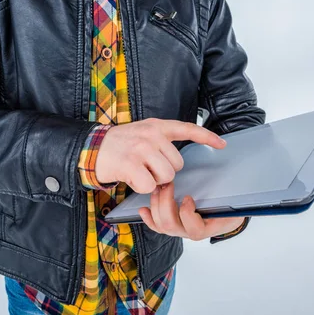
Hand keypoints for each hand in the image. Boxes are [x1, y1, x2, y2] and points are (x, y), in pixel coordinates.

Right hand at [94, 118, 225, 193]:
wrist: (91, 148)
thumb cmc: (119, 145)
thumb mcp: (141, 133)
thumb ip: (160, 141)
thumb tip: (177, 164)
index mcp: (156, 126)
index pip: (187, 128)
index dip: (206, 137)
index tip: (222, 144)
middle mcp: (151, 135)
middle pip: (177, 165)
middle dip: (164, 172)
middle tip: (146, 167)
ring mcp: (141, 149)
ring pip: (166, 177)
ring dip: (153, 181)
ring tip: (138, 172)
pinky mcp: (131, 165)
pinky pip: (149, 186)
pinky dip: (141, 188)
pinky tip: (130, 178)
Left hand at [138, 181, 245, 240]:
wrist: (226, 217)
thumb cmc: (230, 209)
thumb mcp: (234, 206)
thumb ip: (231, 201)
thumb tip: (234, 188)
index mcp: (207, 228)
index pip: (194, 229)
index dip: (187, 214)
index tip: (188, 197)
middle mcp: (190, 232)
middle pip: (172, 225)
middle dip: (166, 203)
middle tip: (167, 184)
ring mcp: (179, 230)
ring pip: (161, 224)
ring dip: (157, 205)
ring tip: (158, 189)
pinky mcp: (172, 226)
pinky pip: (157, 227)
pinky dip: (149, 218)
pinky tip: (143, 209)